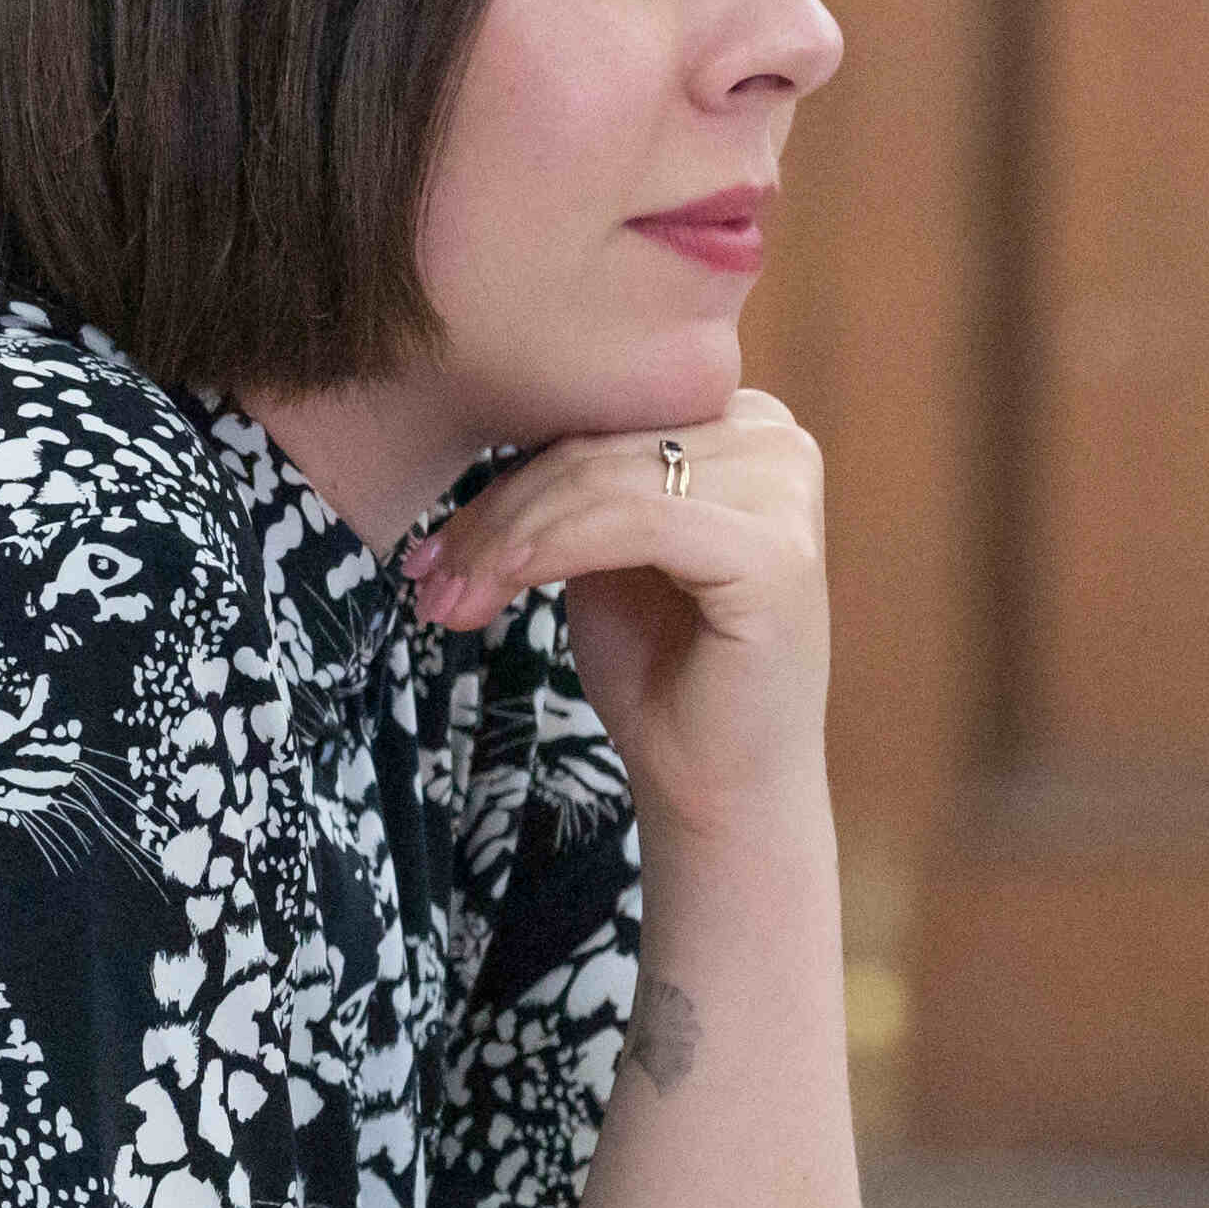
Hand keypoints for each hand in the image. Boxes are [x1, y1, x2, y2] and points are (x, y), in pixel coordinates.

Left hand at [404, 390, 827, 837]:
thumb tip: (470, 430)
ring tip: (446, 600)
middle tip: (423, 579)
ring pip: (600, 480)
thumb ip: (570, 485)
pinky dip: (549, 550)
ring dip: (504, 541)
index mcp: (741, 426)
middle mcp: (777, 441)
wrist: (719, 783)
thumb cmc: (660, 669)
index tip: (428, 549)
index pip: (596, 423)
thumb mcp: (600, 553)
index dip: (504, 479)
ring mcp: (785, 492)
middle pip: (593, 448)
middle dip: (492, 516)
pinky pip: (633, 521)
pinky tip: (498, 588)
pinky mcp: (774, 551)